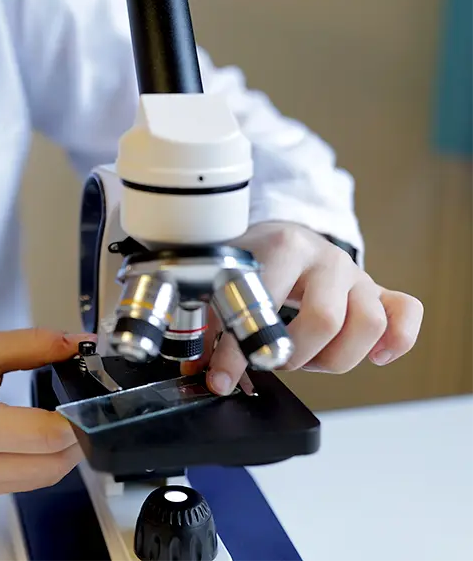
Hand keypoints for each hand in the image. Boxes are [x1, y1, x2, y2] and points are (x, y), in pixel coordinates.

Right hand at [0, 328, 88, 497]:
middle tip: (85, 404)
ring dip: (63, 452)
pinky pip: (23, 481)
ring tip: (66, 417)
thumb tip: (79, 342)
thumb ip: (33, 345)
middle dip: (78, 436)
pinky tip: (42, 433)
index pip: (49, 435)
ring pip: (43, 479)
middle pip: (54, 464)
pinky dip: (42, 460)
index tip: (94, 394)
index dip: (80, 417)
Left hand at [182, 221, 423, 394]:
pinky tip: (374, 356)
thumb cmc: (249, 263)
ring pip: (368, 324)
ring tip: (308, 357)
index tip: (223, 376)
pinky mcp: (377, 289)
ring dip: (335, 356)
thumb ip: (211, 327)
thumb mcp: (222, 284)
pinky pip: (405, 313)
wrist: (276, 236)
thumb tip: (207, 372)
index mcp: (281, 248)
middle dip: (294, 356)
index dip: (242, 349)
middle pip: (326, 320)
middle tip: (273, 359)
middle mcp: (324, 258)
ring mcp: (354, 273)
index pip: (266, 304)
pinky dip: (397, 341)